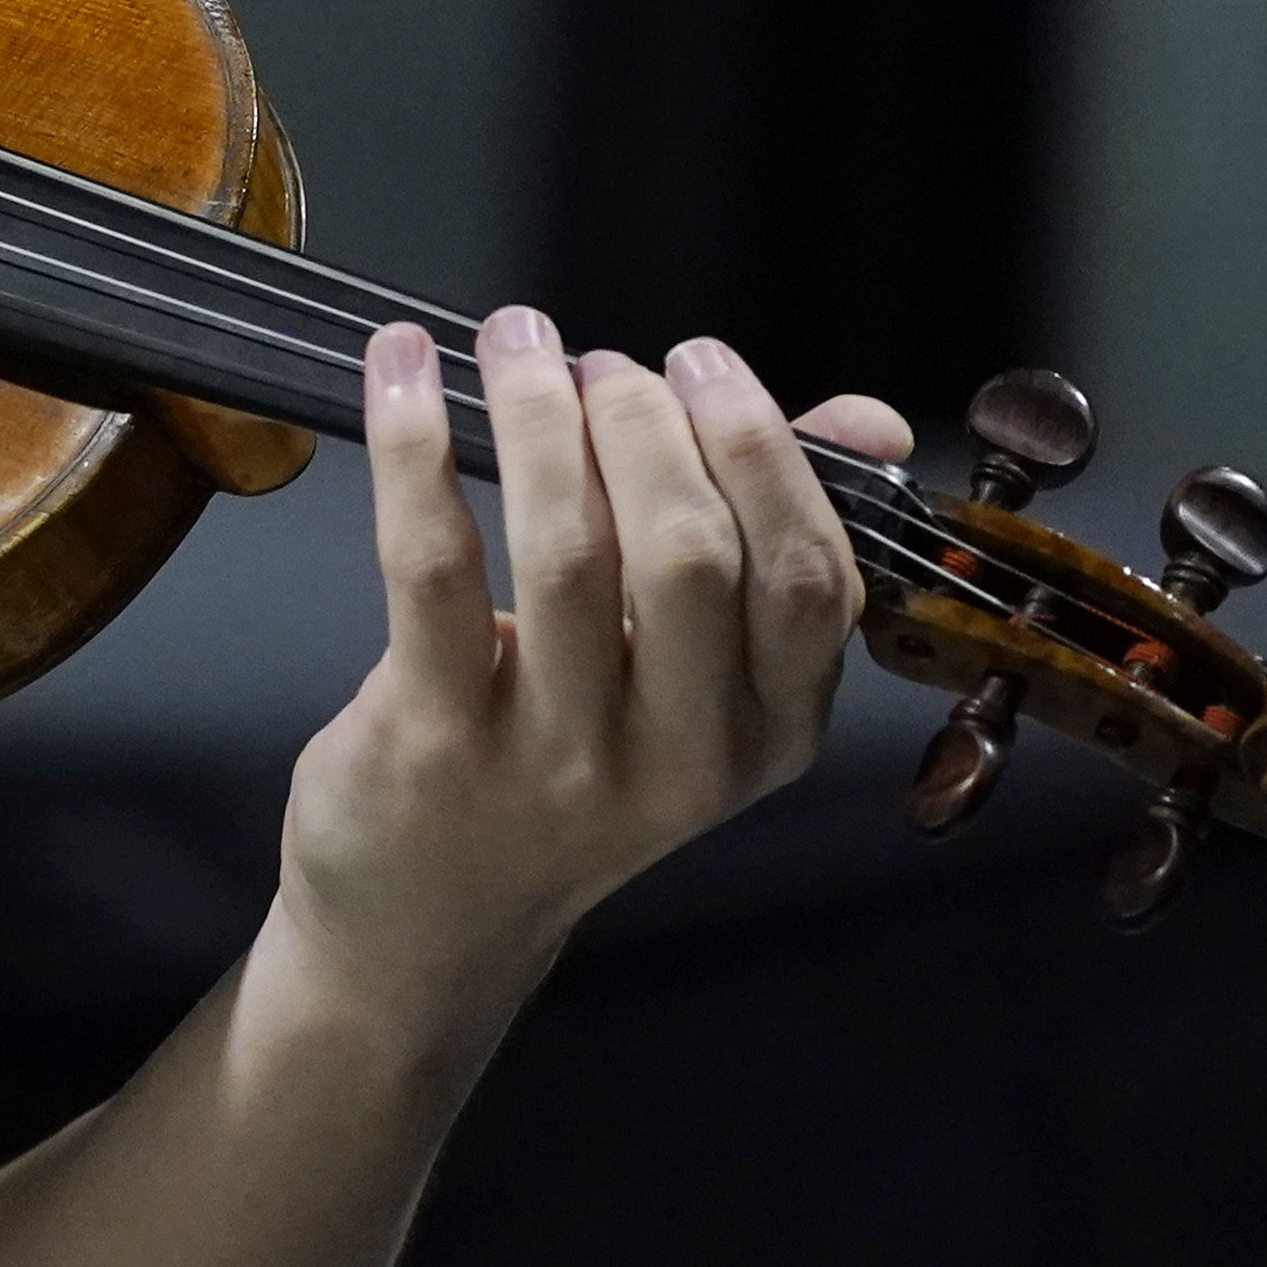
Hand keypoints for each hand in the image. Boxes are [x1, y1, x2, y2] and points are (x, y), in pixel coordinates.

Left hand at [276, 308, 914, 1003]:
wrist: (430, 924)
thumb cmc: (567, 774)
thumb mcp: (695, 688)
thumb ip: (772, 545)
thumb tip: (865, 420)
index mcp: (768, 732)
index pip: (810, 575)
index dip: (760, 448)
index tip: (699, 364)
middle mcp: (678, 756)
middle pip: (690, 550)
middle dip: (645, 420)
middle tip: (593, 361)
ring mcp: (555, 758)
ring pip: (570, 551)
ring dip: (540, 415)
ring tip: (513, 341)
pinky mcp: (435, 742)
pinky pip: (434, 566)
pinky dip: (417, 451)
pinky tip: (401, 374)